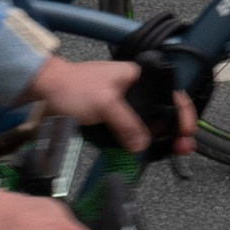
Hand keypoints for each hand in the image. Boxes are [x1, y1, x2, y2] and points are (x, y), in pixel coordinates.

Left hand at [29, 52, 193, 153]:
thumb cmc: (71, 86)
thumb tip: (142, 144)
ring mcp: (123, 104)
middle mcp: (134, 90)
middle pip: (163, 112)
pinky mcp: (111, 117)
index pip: (172, 93)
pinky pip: (131, 131)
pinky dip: (137, 142)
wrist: (43, 90)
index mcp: (138, 77)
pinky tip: (142, 152)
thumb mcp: (104, 103)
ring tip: (167, 152)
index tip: (186, 133)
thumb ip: (127, 123)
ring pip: (148, 124)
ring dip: (156, 139)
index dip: (184, 113)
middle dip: (174, 131)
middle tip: (180, 149)